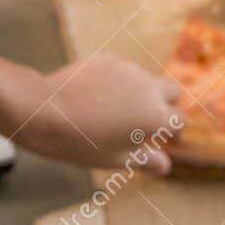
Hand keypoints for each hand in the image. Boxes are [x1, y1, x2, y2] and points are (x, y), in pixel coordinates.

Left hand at [17, 53, 183, 173]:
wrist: (46, 111)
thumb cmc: (81, 142)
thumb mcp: (115, 158)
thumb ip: (145, 160)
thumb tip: (165, 166)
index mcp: (155, 116)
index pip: (179, 120)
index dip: (172, 132)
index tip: (161, 140)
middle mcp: (148, 88)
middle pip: (172, 90)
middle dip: (166, 103)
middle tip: (147, 120)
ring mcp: (129, 69)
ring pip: (145, 78)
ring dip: (140, 92)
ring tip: (113, 111)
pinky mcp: (109, 59)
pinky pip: (123, 70)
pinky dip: (118, 81)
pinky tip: (96, 97)